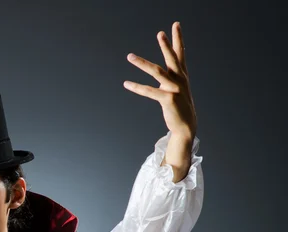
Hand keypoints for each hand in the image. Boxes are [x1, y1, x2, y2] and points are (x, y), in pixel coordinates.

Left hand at [123, 22, 196, 140]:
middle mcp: (180, 80)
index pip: (180, 53)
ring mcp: (175, 89)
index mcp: (182, 76)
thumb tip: (165, 68)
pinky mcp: (168, 99)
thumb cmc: (179, 107)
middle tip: (160, 32)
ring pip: (157, 72)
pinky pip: (149, 91)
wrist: (186, 126)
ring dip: (142, 63)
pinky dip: (136, 87)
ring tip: (130, 56)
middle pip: (172, 58)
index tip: (175, 25)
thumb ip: (172, 76)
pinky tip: (126, 83)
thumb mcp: (177, 88)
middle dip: (166, 45)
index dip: (177, 39)